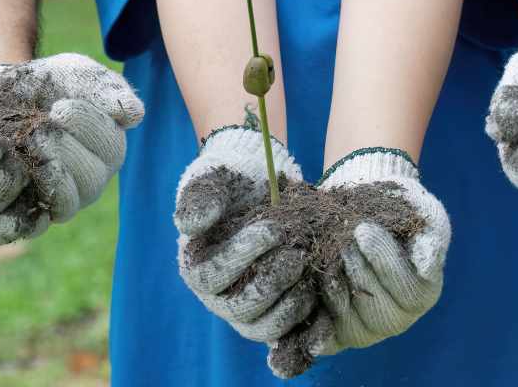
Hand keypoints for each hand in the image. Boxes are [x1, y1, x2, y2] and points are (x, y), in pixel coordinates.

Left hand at [0, 53, 143, 244]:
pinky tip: (11, 173)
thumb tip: (136, 115)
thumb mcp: (75, 73)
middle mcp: (92, 177)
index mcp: (108, 146)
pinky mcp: (32, 214)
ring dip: (46, 174)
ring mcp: (63, 198)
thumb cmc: (46, 84)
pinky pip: (34, 223)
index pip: (110, 148)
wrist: (0, 97)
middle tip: (37, 128)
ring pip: (68, 204)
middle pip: (92, 179)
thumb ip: (105, 87)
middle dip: (63, 149)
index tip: (60, 106)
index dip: (87, 128)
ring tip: (24, 146)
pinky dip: (22, 203)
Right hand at [174, 126, 311, 343]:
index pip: (212, 275)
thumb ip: (201, 198)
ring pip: (265, 327)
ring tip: (310, 271)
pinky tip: (327, 315)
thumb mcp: (215, 179)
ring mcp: (248, 313)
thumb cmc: (234, 182)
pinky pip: (291, 337)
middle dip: (273, 280)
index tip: (273, 230)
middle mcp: (218, 299)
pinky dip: (309, 332)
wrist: (264, 189)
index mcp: (196, 268)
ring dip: (292, 304)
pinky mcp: (277, 319)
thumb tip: (190, 226)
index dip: (242, 255)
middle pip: (241, 307)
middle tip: (298, 253)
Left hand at [306, 149, 449, 356]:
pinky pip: (325, 332)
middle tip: (341, 241)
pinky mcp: (334, 332)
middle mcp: (395, 319)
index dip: (384, 261)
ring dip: (335, 285)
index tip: (363, 229)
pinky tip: (311, 279)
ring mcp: (365, 329)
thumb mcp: (421, 212)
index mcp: (421, 295)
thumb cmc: (395, 208)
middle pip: (378, 311)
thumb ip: (429, 238)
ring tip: (326, 253)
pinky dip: (316, 310)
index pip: (408, 291)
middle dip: (357, 271)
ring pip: (350, 323)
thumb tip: (424, 266)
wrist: (357, 209)